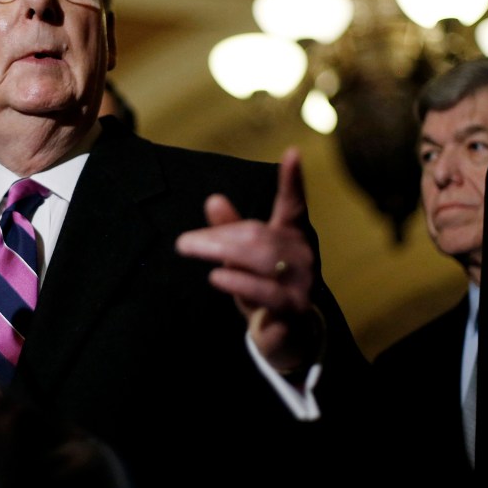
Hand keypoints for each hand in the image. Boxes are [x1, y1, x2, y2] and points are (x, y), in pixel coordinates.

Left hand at [175, 147, 323, 374]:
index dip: (292, 179)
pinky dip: (238, 283)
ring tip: (195, 252)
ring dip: (223, 256)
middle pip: (258, 236)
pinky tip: (216, 277)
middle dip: (218, 237)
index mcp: (293, 234)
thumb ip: (230, 229)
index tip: (292, 152)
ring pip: (261, 260)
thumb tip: (213, 199)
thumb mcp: (246, 256)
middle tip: (185, 242)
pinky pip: (264, 293)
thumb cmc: (265, 284)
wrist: (289, 334)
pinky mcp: (293, 310)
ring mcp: (302, 283)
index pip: (293, 204)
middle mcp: (303, 255)